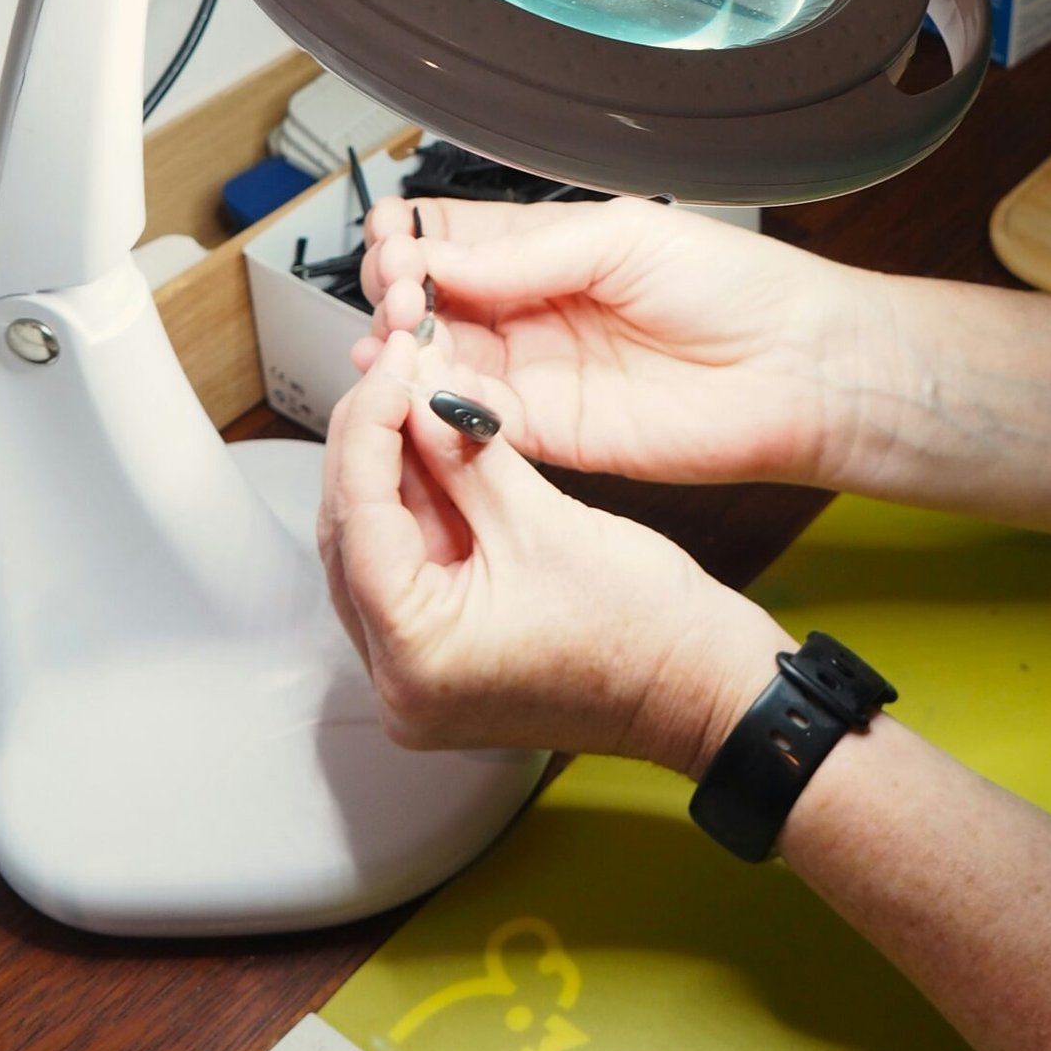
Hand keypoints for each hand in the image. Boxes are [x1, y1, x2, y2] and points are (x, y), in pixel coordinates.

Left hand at [320, 331, 783, 771]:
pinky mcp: (440, 660)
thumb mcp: (541, 520)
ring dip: (391, 469)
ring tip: (416, 394)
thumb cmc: (645, 630)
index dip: (370, 425)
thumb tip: (416, 386)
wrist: (700, 687)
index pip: (358, 517)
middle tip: (402, 367)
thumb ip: (463, 449)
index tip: (396, 363)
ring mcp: (414, 680)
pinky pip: (406, 569)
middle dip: (372, 443)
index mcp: (415, 658)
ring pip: (372, 548)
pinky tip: (431, 446)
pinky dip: (417, 508)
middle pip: (351, 535)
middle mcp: (397, 684)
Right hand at [356, 195, 885, 488]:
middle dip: (401, 298)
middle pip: (434, 305)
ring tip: (395, 341)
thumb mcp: (626, 238)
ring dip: (408, 355)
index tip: (396, 245)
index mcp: (550, 250)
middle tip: (397, 296)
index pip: (452, 241)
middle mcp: (535, 311)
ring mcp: (539, 375)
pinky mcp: (554, 435)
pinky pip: (479, 422)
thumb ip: (530, 253)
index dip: (412, 243)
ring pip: (443, 365)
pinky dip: (443, 408)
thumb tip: (442, 261)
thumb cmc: (738, 288)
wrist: (802, 369)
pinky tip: (426, 388)